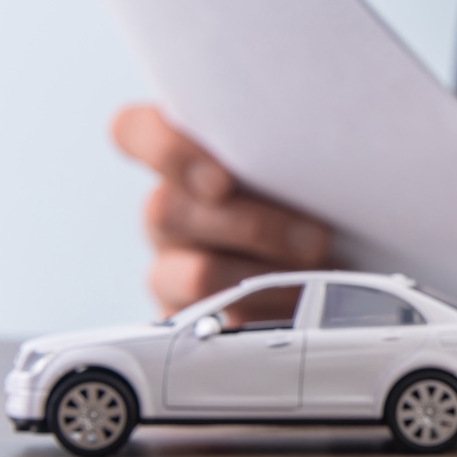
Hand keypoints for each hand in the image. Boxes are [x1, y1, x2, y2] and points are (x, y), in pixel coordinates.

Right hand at [111, 103, 331, 319]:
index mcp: (183, 155)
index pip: (133, 132)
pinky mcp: (189, 319)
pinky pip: (212, 325)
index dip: (165, 153)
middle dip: (249, 227)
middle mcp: (168, 209)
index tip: (221, 182)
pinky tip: (299, 307)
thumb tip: (323, 160)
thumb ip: (286, 151)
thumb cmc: (308, 199)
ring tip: (316, 275)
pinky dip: (264, 315)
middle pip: (166, 211)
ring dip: (264, 277)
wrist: (323, 265)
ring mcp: (171, 266)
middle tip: (314, 238)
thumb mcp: (297, 165)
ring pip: (194, 274)